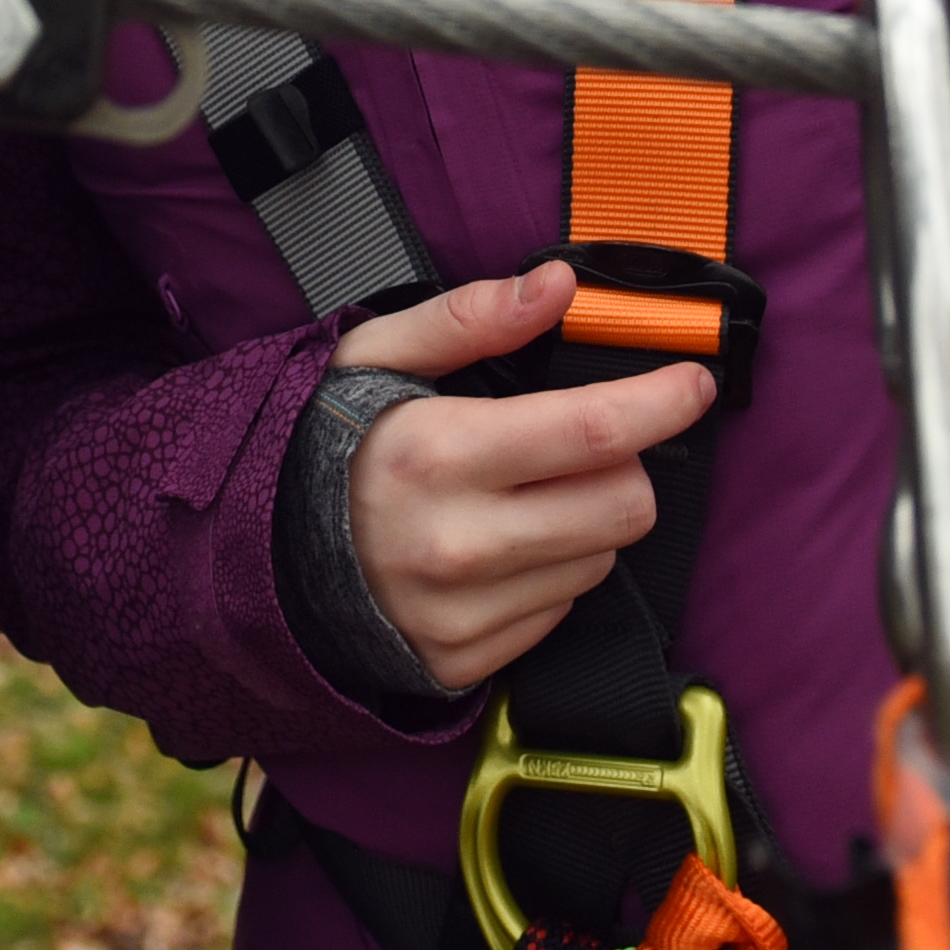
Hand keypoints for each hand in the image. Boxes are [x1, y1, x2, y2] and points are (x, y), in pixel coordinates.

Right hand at [328, 264, 719, 692]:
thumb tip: (556, 287)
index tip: (692, 382)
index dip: (660, 402)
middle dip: (622, 465)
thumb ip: (471, 318)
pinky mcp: (464, 661)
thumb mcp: (377, 356)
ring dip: (584, 523)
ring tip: (521, 497)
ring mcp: (460, 612)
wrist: (257, 558)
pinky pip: (560, 613)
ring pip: (600, 561)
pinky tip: (498, 548)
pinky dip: (548, 575)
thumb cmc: (327, 445)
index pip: (592, 432)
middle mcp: (455, 542)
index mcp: (437, 453)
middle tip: (582, 444)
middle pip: (622, 506)